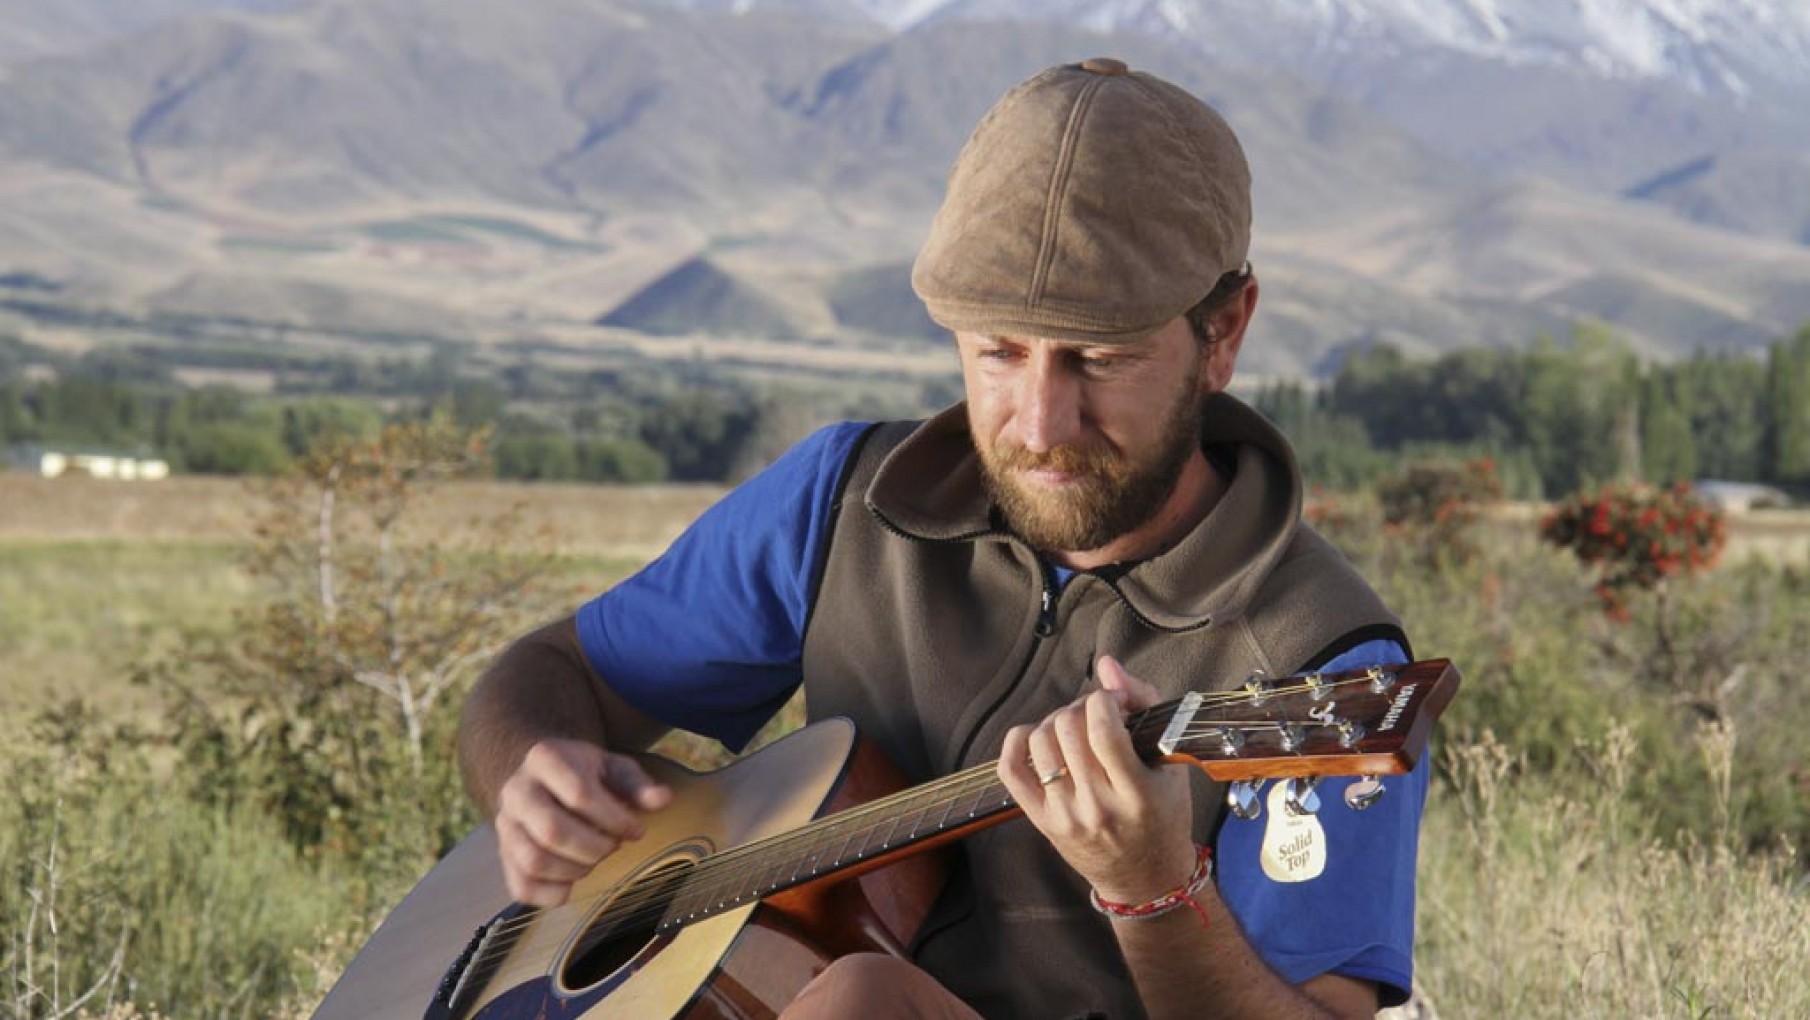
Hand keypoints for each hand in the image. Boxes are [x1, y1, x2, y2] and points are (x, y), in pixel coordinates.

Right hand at [493, 738, 671, 905]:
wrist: (543, 777)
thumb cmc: (585, 773)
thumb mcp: (613, 767)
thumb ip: (637, 783)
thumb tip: (662, 799)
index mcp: (544, 758)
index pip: (579, 794)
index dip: (614, 819)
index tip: (637, 831)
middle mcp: (516, 791)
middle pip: (552, 831)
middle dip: (594, 848)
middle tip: (613, 847)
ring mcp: (505, 825)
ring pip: (534, 861)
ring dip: (575, 871)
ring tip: (594, 860)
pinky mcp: (503, 855)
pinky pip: (522, 887)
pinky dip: (553, 894)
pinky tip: (575, 881)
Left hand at [998, 656, 1195, 904]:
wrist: (1145, 881)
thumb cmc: (1163, 819)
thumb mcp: (1170, 765)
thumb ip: (1144, 706)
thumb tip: (1107, 665)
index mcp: (1136, 794)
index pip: (1103, 730)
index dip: (1103, 699)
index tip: (1112, 701)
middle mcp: (1097, 807)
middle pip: (1069, 730)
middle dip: (1080, 707)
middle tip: (1094, 713)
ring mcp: (1064, 816)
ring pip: (1040, 743)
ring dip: (1055, 721)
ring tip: (1072, 727)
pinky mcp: (1041, 821)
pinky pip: (1010, 770)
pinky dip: (1017, 742)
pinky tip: (1037, 737)